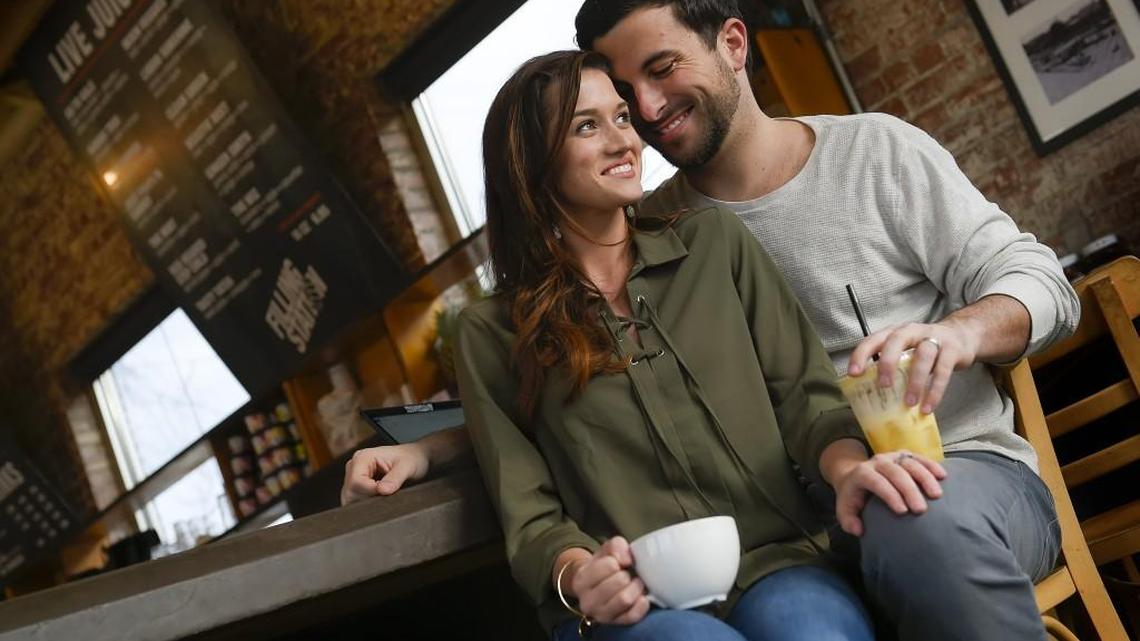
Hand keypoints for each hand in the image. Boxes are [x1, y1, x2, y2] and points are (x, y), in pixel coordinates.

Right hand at [340, 443, 429, 504]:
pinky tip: (380, 499)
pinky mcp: (357, 487)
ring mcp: (353, 477)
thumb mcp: (407, 466)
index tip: (386, 493)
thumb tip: (382, 490)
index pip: (356, 482)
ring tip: (386, 495)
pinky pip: (355, 502)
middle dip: (368, 499)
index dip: (370, 492)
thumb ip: (395, 478)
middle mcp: (354, 467)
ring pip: (350, 500)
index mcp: (362, 457)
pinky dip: (367, 504)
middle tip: (388, 494)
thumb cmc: (412, 458)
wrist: (415, 458)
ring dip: (368, 503)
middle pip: (350, 493)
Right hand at [568, 537, 648, 624]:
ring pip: (625, 599)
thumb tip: (627, 560)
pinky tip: (641, 597)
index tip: (617, 564)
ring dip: (636, 588)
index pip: (609, 565)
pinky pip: (633, 615)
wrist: (596, 588)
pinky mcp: (615, 624)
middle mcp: (587, 602)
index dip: (617, 562)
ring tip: (634, 584)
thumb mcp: (606, 550)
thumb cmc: (602, 566)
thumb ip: (616, 546)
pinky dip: (642, 604)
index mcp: (581, 580)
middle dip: (628, 575)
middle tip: (627, 575)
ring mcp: (601, 616)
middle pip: (619, 582)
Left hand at [833, 450, 946, 535]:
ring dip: (925, 478)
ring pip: (910, 463)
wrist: (855, 476)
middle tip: (921, 509)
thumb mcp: (845, 509)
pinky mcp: (904, 455)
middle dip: (909, 490)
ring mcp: (892, 457)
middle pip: (896, 472)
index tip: (903, 511)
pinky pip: (919, 458)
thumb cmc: (854, 497)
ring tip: (936, 495)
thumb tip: (859, 530)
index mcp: (862, 473)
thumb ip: (848, 521)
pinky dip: (931, 465)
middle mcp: (878, 462)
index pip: (877, 482)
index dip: (890, 495)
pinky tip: (943, 476)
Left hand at [847, 320, 979, 413]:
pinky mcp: (952, 350)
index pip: (874, 339)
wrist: (962, 336)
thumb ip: (892, 366)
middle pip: (896, 341)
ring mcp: (934, 338)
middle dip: (887, 363)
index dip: (861, 354)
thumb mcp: (906, 350)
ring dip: (915, 381)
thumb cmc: (926, 347)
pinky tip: (928, 406)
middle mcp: (912, 331)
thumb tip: (870, 395)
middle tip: (884, 385)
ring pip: (923, 356)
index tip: (853, 373)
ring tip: (909, 403)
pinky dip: (935, 391)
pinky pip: (943, 371)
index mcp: (895, 332)